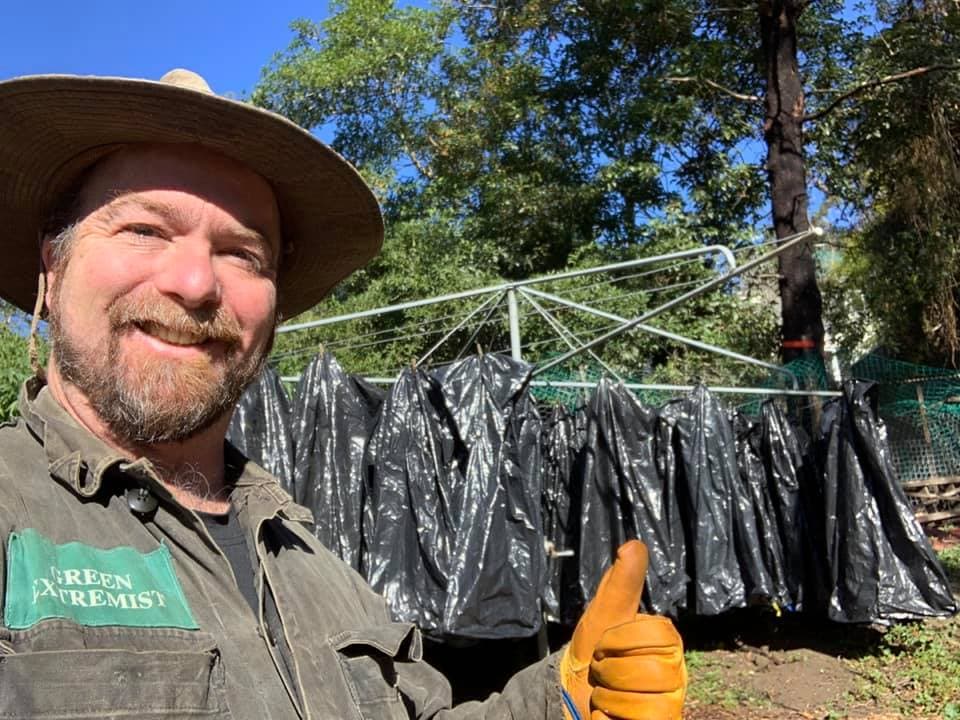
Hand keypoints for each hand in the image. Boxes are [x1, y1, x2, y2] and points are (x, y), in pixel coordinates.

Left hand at [560, 540, 686, 719]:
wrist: (570, 693)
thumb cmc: (590, 652)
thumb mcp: (602, 615)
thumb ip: (621, 583)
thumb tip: (634, 544)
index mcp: (667, 643)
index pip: (659, 633)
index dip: (621, 638)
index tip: (604, 643)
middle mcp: (676, 674)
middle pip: (656, 668)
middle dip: (613, 669)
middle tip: (602, 670)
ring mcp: (670, 703)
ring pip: (650, 701)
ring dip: (612, 697)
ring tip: (606, 694)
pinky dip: (616, 719)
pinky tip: (610, 715)